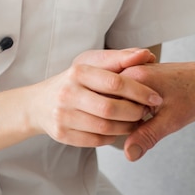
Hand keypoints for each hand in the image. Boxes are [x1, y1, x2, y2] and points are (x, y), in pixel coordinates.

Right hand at [30, 49, 162, 147]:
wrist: (38, 103)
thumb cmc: (75, 80)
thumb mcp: (92, 64)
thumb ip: (119, 59)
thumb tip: (146, 54)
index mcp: (78, 72)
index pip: (114, 83)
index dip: (139, 91)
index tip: (156, 98)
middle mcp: (68, 93)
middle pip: (110, 108)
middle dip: (134, 112)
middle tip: (146, 112)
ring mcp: (63, 115)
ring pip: (105, 127)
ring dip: (127, 127)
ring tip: (137, 121)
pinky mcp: (62, 134)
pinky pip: (96, 140)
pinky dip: (113, 136)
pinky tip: (120, 130)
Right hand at [120, 62, 194, 160]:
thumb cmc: (193, 96)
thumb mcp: (171, 120)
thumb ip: (147, 136)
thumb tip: (128, 155)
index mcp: (135, 77)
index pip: (109, 104)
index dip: (121, 122)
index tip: (142, 126)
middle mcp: (130, 70)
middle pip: (111, 100)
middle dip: (124, 117)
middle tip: (149, 118)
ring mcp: (133, 71)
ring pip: (118, 99)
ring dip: (127, 112)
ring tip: (150, 114)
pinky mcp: (138, 76)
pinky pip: (125, 95)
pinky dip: (131, 106)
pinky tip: (147, 112)